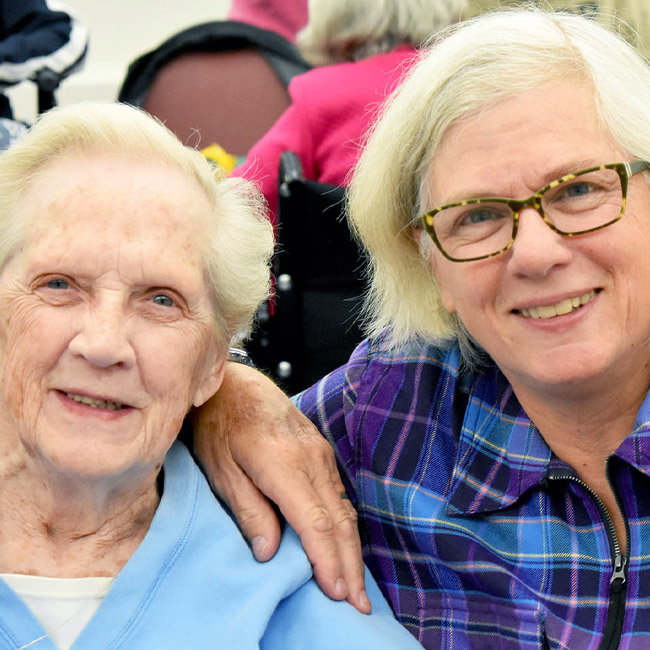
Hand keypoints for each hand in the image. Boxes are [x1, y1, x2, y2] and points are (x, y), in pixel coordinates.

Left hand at [192, 363, 369, 612]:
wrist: (236, 385)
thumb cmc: (220, 426)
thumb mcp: (221, 469)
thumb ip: (248, 510)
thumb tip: (269, 552)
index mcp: (282, 463)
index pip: (314, 520)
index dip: (327, 559)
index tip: (336, 592)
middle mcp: (310, 457)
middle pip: (338, 519)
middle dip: (350, 563)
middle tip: (359, 603)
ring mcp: (320, 452)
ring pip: (344, 508)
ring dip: (351, 548)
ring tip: (356, 584)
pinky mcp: (321, 452)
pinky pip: (338, 493)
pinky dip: (345, 525)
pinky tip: (345, 545)